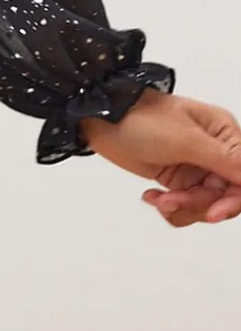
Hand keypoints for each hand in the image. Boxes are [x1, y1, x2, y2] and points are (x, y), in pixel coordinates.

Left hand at [81, 89, 240, 226]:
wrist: (102, 118)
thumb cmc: (141, 118)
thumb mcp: (186, 140)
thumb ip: (225, 160)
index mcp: (225, 134)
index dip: (234, 200)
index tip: (213, 212)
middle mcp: (216, 151)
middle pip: (227, 196)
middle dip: (199, 203)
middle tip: (174, 199)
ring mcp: (198, 166)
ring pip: (207, 205)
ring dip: (182, 206)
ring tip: (159, 197)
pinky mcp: (179, 179)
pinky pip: (187, 206)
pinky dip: (171, 207)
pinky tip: (153, 196)